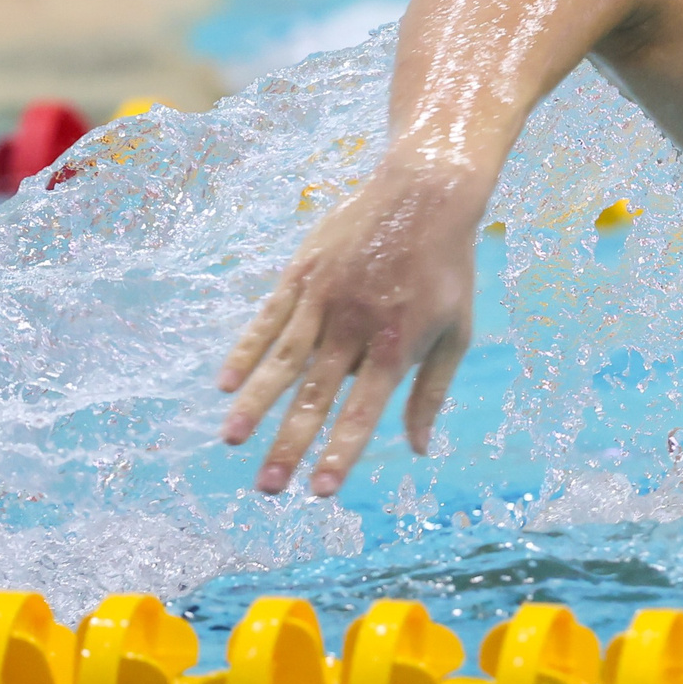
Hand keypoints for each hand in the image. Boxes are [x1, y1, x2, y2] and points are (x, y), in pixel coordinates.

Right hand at [217, 158, 481, 496]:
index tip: (318, 491)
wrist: (426, 192)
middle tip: (266, 487)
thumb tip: (419, 449)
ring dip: (256, 404)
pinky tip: (225, 384)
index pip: (361, 412)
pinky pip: (268, 319)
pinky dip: (246, 352)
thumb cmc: (448, 268)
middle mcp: (354, 327)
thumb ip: (432, 392)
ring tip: (231, 439)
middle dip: (289, 444)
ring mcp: (324, 299)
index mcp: (395, 346)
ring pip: (283, 361)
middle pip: (315, 396)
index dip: (339, 453)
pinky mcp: (302, 274)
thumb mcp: (456, 331)